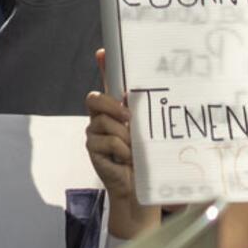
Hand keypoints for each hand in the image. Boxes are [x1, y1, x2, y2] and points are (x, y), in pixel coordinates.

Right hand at [85, 48, 158, 237]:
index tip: (103, 52)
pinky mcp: (92, 148)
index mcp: (118, 111)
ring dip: (125, 138)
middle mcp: (102, 118)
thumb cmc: (149, 165)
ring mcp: (94, 132)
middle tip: (129, 119)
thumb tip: (154, 103)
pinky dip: (120, 151)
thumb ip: (147, 121)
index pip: (108, 82)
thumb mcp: (151, 139)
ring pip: (105, 121)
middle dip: (112, 107)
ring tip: (134, 153)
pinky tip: (125, 161)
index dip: (104, 65)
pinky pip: (106, 140)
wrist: (141, 195)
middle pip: (96, 98)